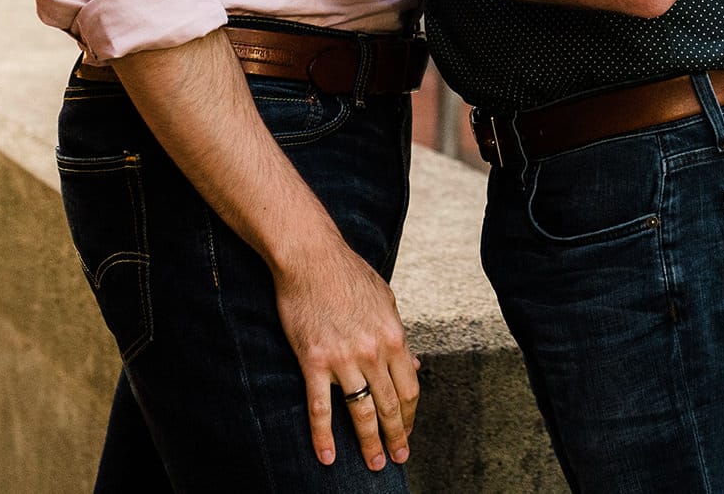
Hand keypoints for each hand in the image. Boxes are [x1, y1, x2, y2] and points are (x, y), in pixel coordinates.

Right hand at [273, 232, 420, 469]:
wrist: (311, 258)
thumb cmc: (348, 275)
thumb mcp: (386, 301)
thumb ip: (398, 336)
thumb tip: (413, 365)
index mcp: (394, 337)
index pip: (410, 387)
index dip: (411, 414)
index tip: (408, 430)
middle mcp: (373, 352)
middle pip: (391, 405)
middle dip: (397, 436)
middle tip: (398, 459)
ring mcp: (344, 359)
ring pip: (362, 412)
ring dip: (369, 443)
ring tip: (373, 464)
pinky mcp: (314, 362)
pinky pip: (320, 407)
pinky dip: (323, 435)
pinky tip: (327, 456)